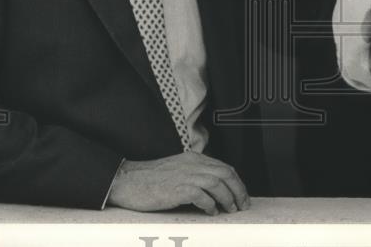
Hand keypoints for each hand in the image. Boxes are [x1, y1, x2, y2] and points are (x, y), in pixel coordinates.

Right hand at [106, 151, 251, 213]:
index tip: (241, 195)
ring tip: (230, 210)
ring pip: (217, 183)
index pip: (224, 167)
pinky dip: (210, 204)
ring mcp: (185, 175)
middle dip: (238, 190)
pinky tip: (212, 212)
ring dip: (228, 198)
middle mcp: (192, 164)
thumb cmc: (150, 179)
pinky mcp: (177, 188)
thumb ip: (194, 175)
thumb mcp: (177, 170)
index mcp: (193, 159)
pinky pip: (202, 195)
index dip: (237, 182)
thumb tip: (213, 191)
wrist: (127, 180)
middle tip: (242, 205)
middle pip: (225, 173)